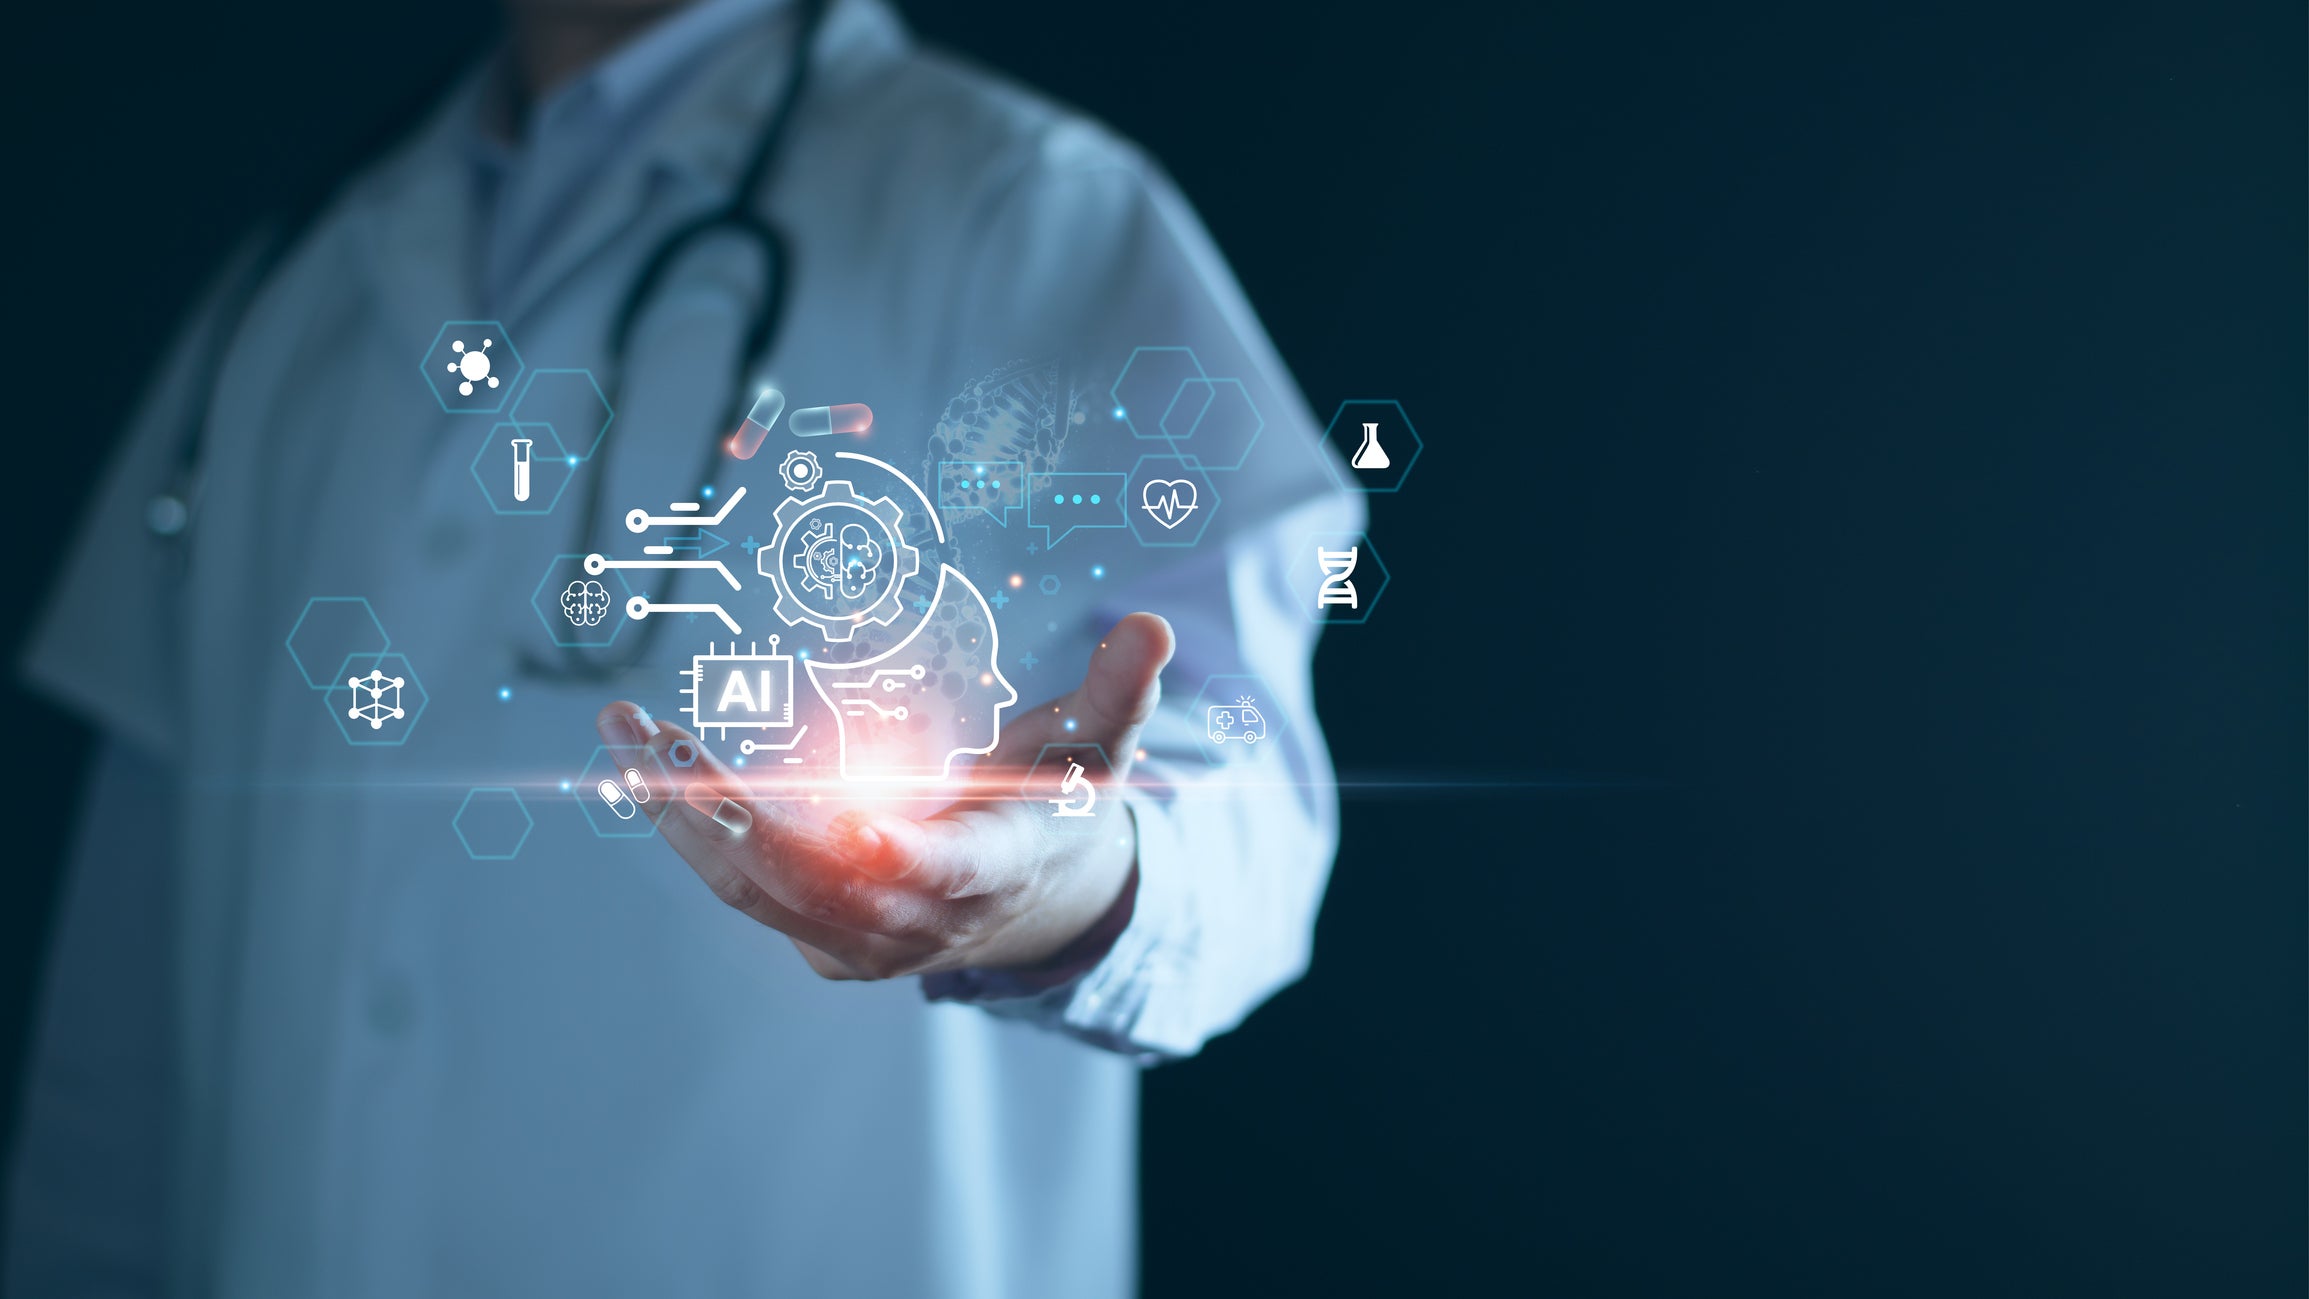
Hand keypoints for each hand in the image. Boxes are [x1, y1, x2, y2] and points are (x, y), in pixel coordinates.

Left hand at [593, 613, 1174, 980]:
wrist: (1037, 902)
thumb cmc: (1061, 800)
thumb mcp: (1099, 747)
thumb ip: (1119, 690)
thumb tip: (1155, 627)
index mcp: (992, 870)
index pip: (934, 867)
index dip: (883, 848)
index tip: (828, 813)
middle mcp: (919, 921)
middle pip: (811, 878)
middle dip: (729, 810)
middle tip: (658, 737)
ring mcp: (861, 943)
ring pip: (755, 887)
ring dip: (683, 813)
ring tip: (626, 732)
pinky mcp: (819, 941)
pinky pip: (742, 890)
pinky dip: (691, 832)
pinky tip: (642, 766)